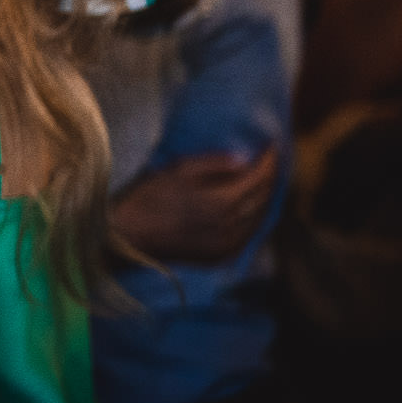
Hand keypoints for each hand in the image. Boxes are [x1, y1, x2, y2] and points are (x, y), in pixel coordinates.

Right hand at [109, 147, 279, 263]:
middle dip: (269, 178)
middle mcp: (231, 226)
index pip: (259, 178)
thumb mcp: (178, 170)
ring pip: (260, 219)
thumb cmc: (147, 197)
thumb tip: (243, 160)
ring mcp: (228, 245)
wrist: (129, 235)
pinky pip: (248, 236)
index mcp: (222, 202)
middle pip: (263, 198)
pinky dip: (253, 219)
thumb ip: (214, 164)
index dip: (268, 160)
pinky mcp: (221, 256)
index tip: (272, 146)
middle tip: (269, 162)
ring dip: (263, 199)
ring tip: (262, 182)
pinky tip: (248, 209)